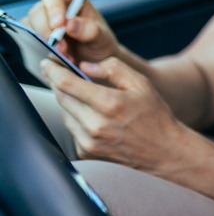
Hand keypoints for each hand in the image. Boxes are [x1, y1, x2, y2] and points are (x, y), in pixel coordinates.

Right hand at [26, 0, 121, 63]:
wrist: (96, 63)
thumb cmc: (100, 44)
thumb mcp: (102, 38)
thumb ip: (90, 30)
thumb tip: (70, 24)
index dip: (53, 6)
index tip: (59, 24)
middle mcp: (54, 7)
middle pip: (38, 11)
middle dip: (48, 31)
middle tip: (63, 48)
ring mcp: (42, 22)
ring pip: (30, 27)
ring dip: (46, 43)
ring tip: (67, 55)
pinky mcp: (35, 37)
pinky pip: (29, 41)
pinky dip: (42, 50)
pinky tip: (59, 58)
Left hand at [40, 56, 187, 174]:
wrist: (163, 151)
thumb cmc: (154, 115)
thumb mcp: (141, 84)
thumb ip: (114, 69)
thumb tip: (85, 66)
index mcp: (109, 104)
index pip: (67, 84)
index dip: (54, 70)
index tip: (48, 62)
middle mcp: (95, 125)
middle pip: (61, 98)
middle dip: (57, 83)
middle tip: (57, 72)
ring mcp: (88, 141)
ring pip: (64, 113)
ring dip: (68, 101)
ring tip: (81, 94)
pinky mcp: (85, 152)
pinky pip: (72, 129)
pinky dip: (76, 118)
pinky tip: (92, 115)